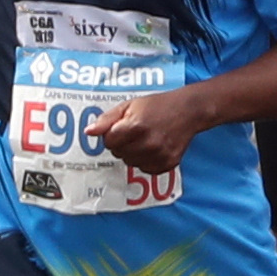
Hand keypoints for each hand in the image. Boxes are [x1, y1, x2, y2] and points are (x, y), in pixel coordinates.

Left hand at [86, 83, 209, 173]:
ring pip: (131, 163)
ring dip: (133, 154)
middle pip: (118, 154)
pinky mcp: (168, 163)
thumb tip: (88, 132)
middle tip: (135, 132)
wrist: (188, 111)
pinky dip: (146, 161)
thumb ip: (107, 119)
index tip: (122, 127)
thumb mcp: (129, 105)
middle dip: (122, 144)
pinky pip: (146, 169)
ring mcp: (159, 155)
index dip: (112, 134)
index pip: (108, 142)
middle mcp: (147, 144)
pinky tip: (154, 148)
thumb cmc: (157, 106)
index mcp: (135, 127)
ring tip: (145, 140)